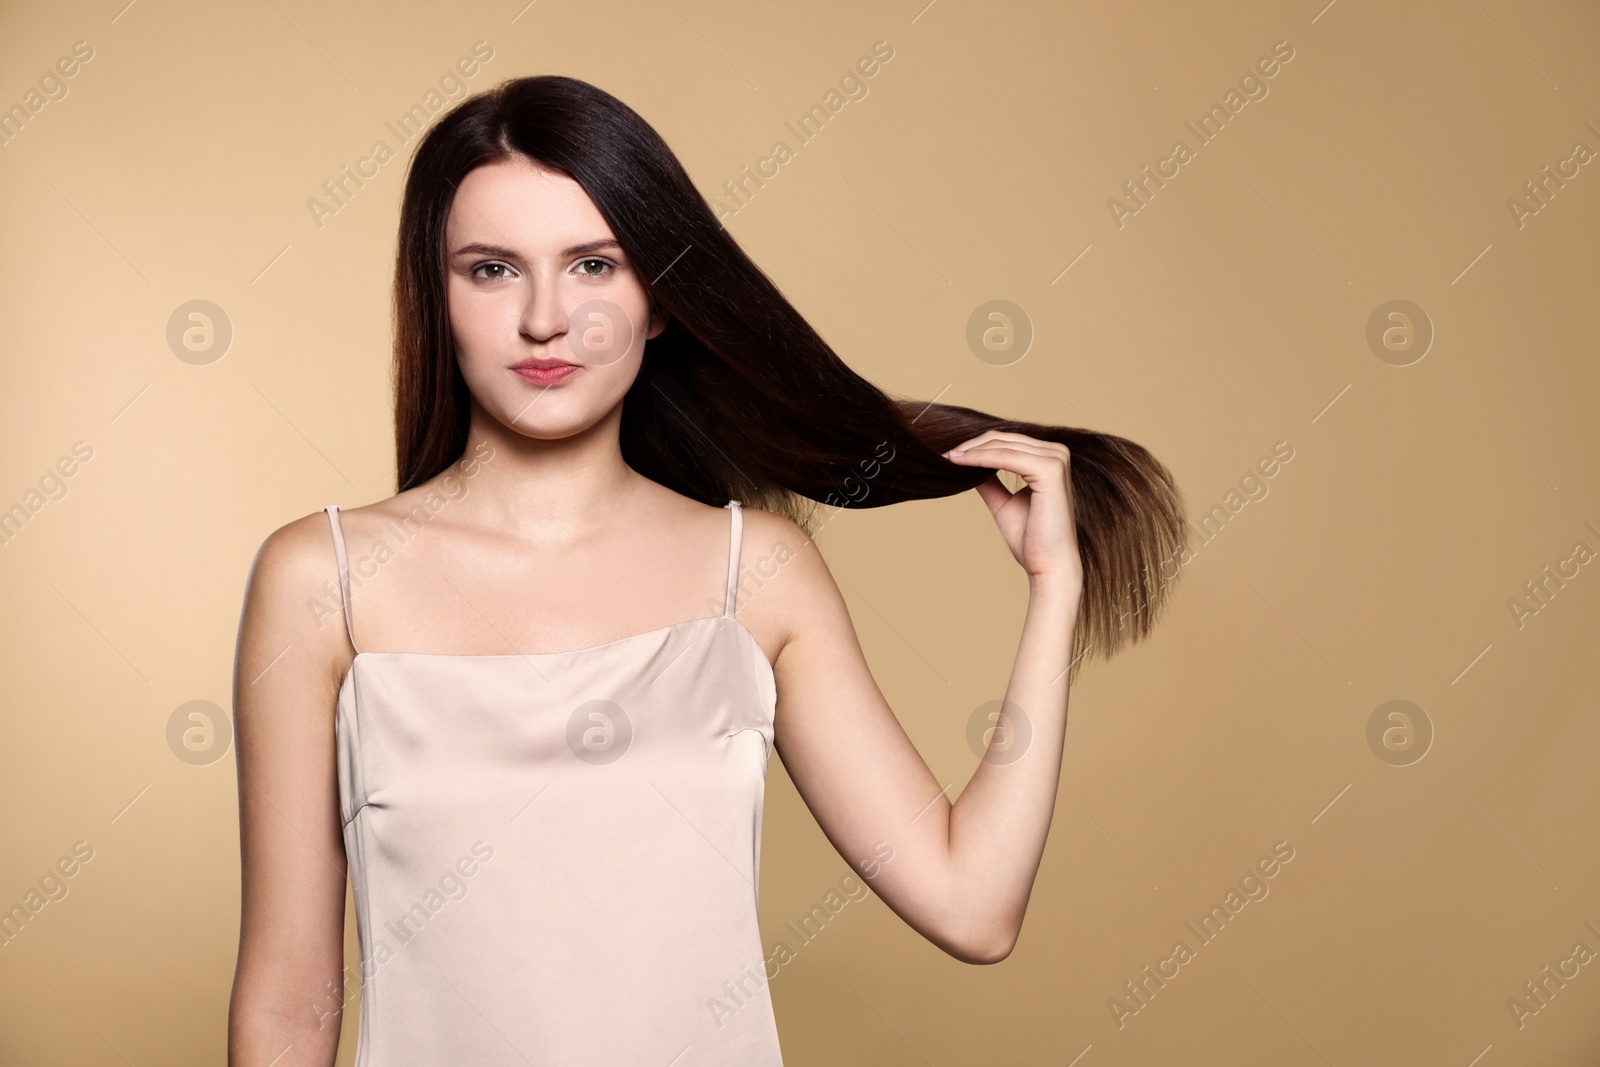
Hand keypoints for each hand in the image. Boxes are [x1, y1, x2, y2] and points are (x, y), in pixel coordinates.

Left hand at [942, 431, 1082, 588]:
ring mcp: (1056, 459)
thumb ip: (990, 482)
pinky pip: (1006, 457)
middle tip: (943, 456)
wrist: (1049, 566)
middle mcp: (1057, 453)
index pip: (1007, 441)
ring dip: (972, 451)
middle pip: (1004, 439)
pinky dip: (980, 458)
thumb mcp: (1004, 504)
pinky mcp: (1050, 470)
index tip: (949, 455)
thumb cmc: (1032, 540)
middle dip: (970, 446)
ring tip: (948, 459)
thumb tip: (966, 465)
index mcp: (1050, 459)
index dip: (976, 446)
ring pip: (1002, 446)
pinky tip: (960, 463)